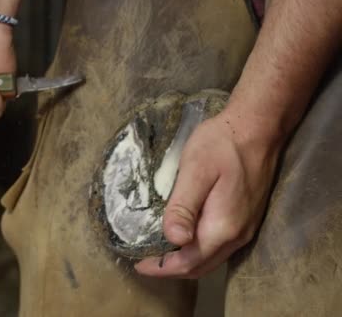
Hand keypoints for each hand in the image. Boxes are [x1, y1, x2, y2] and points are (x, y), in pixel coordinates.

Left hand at [135, 108, 281, 278]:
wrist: (258, 128)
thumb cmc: (222, 144)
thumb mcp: (196, 171)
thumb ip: (184, 207)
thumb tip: (174, 239)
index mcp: (223, 227)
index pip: (189, 262)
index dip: (162, 268)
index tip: (138, 265)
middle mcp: (237, 235)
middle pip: (200, 266)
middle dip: (171, 269)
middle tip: (143, 261)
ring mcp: (245, 228)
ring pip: (210, 259)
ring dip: (184, 262)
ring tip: (159, 253)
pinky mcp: (246, 219)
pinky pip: (218, 247)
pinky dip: (197, 251)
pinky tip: (183, 239)